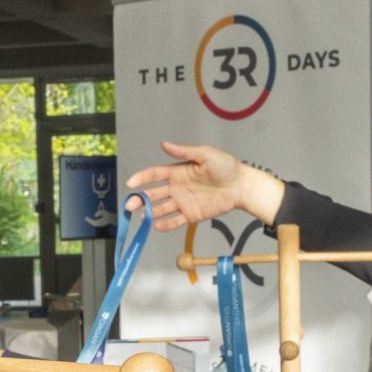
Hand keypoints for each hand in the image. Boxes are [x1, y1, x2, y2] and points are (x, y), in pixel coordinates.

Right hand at [124, 142, 283, 231]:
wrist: (241, 186)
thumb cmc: (226, 167)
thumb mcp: (205, 154)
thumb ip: (184, 151)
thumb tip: (164, 144)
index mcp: (178, 171)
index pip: (154, 174)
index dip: (142, 178)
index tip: (131, 183)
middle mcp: (177, 188)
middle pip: (153, 194)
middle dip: (140, 199)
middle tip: (129, 205)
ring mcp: (183, 202)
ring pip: (161, 209)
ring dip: (150, 213)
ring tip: (142, 217)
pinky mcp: (191, 214)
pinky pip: (175, 221)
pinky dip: (165, 225)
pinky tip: (156, 226)